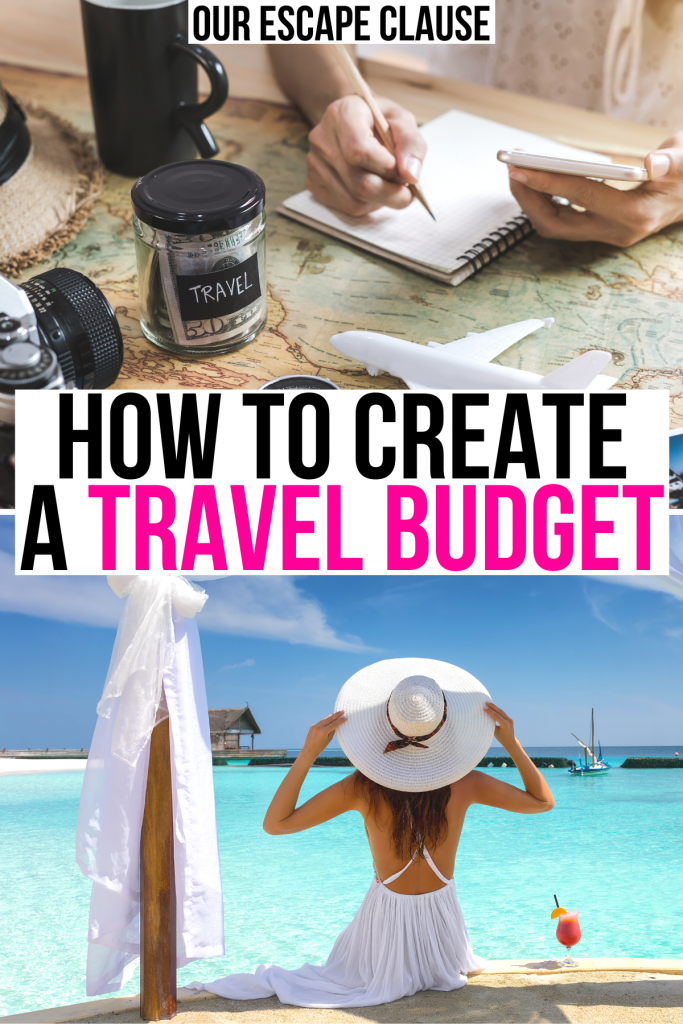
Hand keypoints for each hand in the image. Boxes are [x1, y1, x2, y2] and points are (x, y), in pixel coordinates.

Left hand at [301, 710, 346, 758]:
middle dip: (336, 714)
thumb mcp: (328, 739)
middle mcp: (319, 727)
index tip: (346, 717)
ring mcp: (314, 726)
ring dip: (331, 716)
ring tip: (337, 713)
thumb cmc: (320, 747)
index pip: (334, 724)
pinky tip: (330, 718)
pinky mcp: (312, 726)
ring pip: (325, 719)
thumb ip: (332, 731)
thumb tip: (337, 724)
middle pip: (329, 718)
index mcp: (323, 731)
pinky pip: (321, 721)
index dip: (340, 720)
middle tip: (343, 711)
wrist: (309, 750)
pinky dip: (326, 720)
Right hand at [306, 94, 426, 215]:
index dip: (387, 168)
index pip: (360, 150)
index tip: (403, 170)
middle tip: (406, 190)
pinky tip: (373, 189)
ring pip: (355, 202)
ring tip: (388, 185)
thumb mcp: (401, 120)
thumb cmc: (378, 119)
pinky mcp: (314, 183)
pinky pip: (346, 208)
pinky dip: (367, 205)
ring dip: (380, 201)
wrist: (350, 120)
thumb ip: (411, 143)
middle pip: (360, 184)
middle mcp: (322, 139)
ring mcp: (314, 163)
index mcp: (342, 114)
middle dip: (391, 193)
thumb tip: (410, 176)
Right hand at [483, 702, 515, 748]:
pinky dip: (497, 710)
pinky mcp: (509, 719)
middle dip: (493, 706)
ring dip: (495, 707)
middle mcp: (508, 721)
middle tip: (486, 702)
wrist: (511, 742)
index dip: (490, 711)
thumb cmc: (501, 738)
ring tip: (488, 703)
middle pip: (500, 711)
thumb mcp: (495, 732)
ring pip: (501, 711)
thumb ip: (492, 724)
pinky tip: (493, 708)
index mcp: (505, 724)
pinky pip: (503, 713)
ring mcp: (510, 719)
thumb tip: (486, 717)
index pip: (496, 716)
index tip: (484, 708)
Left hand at [507, 132, 682, 245]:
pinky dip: (543, 202)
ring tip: (518, 171)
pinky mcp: (597, 229)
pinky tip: (534, 180)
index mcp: (635, 215)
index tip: (522, 166)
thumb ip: (673, 162)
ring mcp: (604, 233)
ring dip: (532, 202)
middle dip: (530, 198)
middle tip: (512, 168)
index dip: (549, 181)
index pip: (583, 196)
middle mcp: (615, 231)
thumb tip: (653, 161)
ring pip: (555, 226)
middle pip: (557, 224)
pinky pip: (561, 221)